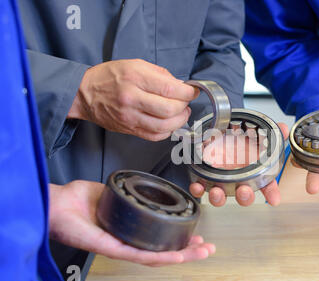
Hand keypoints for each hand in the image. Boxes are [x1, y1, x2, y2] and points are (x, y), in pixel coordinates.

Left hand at [49, 181, 214, 266]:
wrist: (54, 204)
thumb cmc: (74, 201)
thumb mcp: (109, 191)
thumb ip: (125, 190)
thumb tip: (139, 184)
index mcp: (127, 230)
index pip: (157, 239)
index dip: (178, 239)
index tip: (195, 234)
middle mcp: (125, 242)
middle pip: (162, 251)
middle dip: (188, 250)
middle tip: (206, 248)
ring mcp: (120, 247)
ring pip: (156, 257)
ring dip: (182, 255)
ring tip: (201, 252)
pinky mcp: (112, 249)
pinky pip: (140, 255)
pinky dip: (162, 256)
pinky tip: (178, 255)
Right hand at [68, 59, 198, 141]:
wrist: (84, 93)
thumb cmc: (110, 77)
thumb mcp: (135, 65)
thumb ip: (161, 75)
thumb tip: (181, 86)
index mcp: (134, 78)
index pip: (169, 89)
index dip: (187, 92)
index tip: (192, 91)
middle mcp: (132, 98)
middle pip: (169, 109)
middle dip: (184, 106)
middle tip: (185, 101)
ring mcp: (130, 117)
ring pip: (164, 126)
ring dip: (179, 121)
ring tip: (181, 113)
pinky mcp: (129, 129)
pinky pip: (155, 136)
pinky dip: (167, 131)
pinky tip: (169, 123)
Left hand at [189, 123, 289, 206]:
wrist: (221, 134)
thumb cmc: (241, 141)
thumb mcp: (258, 134)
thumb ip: (272, 132)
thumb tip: (284, 128)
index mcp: (253, 173)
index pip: (267, 185)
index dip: (271, 193)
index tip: (274, 199)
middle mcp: (237, 180)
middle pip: (244, 195)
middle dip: (244, 197)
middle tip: (244, 192)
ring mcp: (221, 181)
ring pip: (221, 196)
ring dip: (219, 197)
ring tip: (217, 192)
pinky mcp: (205, 178)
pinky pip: (201, 188)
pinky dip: (198, 189)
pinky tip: (198, 186)